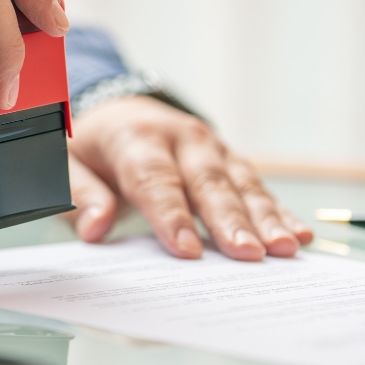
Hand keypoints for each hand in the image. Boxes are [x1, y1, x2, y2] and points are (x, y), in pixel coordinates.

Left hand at [66, 96, 312, 259]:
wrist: (118, 110)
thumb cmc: (91, 148)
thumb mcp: (66, 166)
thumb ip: (81, 196)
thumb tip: (95, 229)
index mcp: (136, 137)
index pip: (155, 180)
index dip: (171, 216)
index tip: (188, 252)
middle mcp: (181, 138)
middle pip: (208, 182)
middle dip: (231, 220)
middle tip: (251, 254)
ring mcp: (211, 148)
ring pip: (241, 183)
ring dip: (264, 217)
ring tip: (284, 248)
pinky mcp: (229, 160)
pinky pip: (256, 186)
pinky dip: (278, 211)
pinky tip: (298, 234)